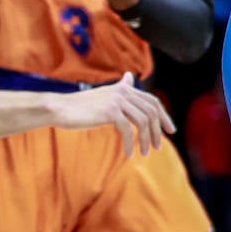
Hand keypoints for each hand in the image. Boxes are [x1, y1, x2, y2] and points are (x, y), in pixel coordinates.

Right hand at [54, 72, 174, 156]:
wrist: (60, 108)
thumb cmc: (81, 105)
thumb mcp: (104, 95)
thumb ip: (119, 89)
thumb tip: (129, 77)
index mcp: (124, 88)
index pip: (152, 100)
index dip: (163, 115)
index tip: (170, 129)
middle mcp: (124, 91)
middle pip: (151, 111)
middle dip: (158, 129)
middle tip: (159, 146)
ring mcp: (117, 100)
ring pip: (142, 121)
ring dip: (146, 139)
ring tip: (145, 153)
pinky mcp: (110, 112)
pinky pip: (128, 130)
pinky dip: (131, 143)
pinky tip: (129, 154)